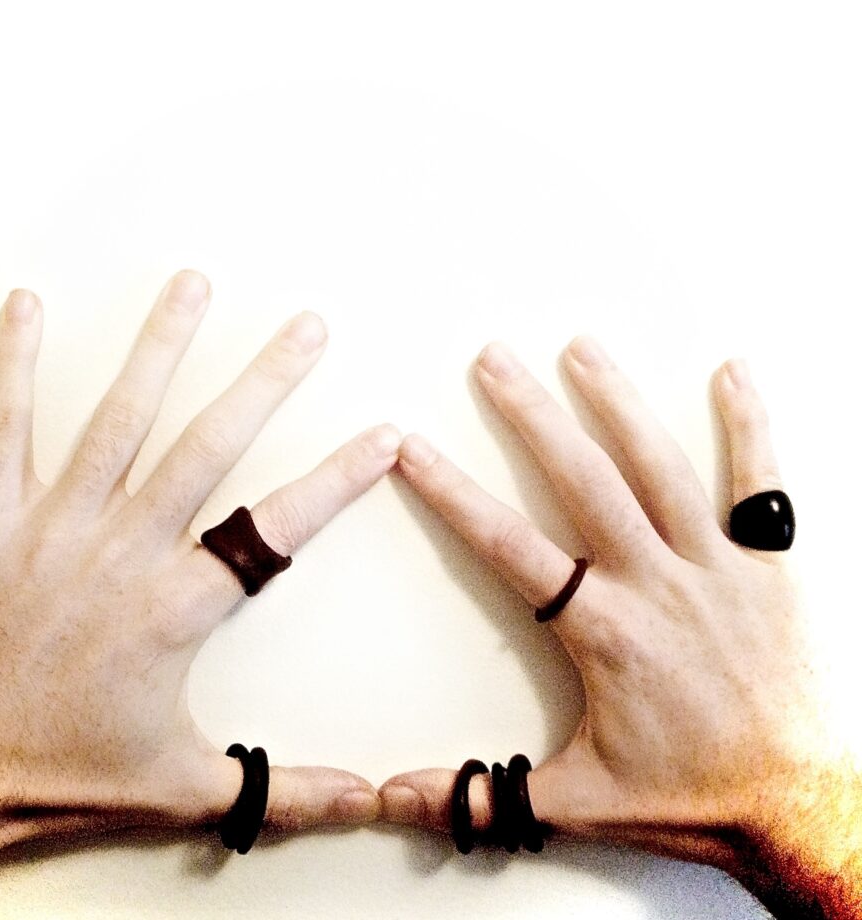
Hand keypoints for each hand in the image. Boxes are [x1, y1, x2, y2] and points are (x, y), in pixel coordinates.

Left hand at [0, 272, 396, 915]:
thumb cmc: (49, 779)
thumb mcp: (178, 789)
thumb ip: (278, 788)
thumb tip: (367, 802)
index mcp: (172, 610)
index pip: (277, 529)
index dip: (337, 480)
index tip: (382, 437)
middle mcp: (120, 554)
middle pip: (207, 447)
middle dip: (264, 381)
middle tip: (305, 329)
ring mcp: (50, 528)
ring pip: (117, 420)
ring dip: (159, 347)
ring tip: (192, 286)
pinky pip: (2, 428)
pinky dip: (14, 365)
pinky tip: (28, 308)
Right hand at [379, 337, 858, 915]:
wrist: (795, 806)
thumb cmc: (692, 798)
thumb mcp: (580, 801)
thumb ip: (489, 795)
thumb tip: (400, 800)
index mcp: (606, 631)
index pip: (509, 547)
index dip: (455, 495)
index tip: (416, 452)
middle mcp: (657, 584)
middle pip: (584, 481)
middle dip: (531, 415)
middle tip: (495, 361)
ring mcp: (717, 567)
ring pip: (660, 467)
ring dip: (617, 403)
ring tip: (582, 349)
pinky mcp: (769, 567)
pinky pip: (761, 484)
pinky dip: (749, 426)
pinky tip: (732, 374)